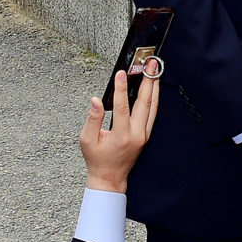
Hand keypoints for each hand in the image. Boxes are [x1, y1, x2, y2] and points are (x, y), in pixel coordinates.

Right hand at [83, 70, 158, 192]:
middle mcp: (136, 135)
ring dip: (154, 87)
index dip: (121, 89)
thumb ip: (93, 118)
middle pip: (145, 103)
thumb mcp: (87, 139)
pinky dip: (154, 99)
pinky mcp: (146, 135)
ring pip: (152, 107)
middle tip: (149, 64)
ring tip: (154, 71)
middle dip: (147, 81)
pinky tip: (153, 88)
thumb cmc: (97, 159)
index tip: (122, 73)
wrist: (110, 177)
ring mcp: (144, 135)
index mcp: (121, 136)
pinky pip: (153, 114)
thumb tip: (96, 100)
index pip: (122, 107)